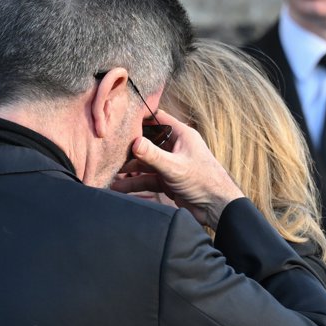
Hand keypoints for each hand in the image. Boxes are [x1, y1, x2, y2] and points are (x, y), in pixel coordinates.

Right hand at [111, 109, 242, 228]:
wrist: (217, 208)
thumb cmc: (204, 181)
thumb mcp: (175, 167)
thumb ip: (153, 155)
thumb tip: (134, 143)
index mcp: (181, 135)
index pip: (157, 119)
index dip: (140, 117)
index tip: (121, 118)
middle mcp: (174, 147)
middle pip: (147, 142)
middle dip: (129, 147)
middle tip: (109, 150)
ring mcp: (170, 165)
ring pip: (144, 163)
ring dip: (129, 169)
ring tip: (109, 173)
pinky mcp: (167, 181)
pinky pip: (147, 179)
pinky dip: (134, 184)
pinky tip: (119, 188)